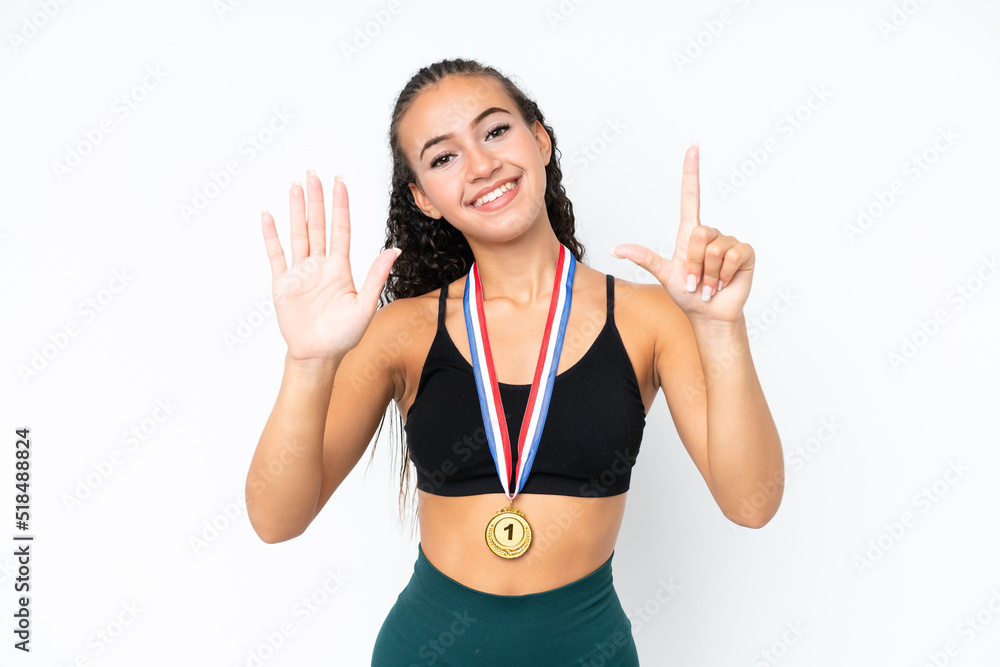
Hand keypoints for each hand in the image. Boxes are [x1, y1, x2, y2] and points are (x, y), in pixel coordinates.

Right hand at [261, 172, 401, 360]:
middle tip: (312, 174)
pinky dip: (271, 235)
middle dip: (316, 199)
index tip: (338, 182)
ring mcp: (300, 272)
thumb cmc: (344, 336)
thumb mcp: (365, 306)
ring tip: (295, 186)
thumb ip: (376, 277)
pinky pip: (276, 255)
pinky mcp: (283, 283)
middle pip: (317, 225)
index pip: (340, 229)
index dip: (339, 205)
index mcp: (340, 268)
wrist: (318, 356)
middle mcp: (320, 265)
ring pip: (298, 234)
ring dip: (296, 210)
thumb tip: (394, 251)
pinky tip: (268, 215)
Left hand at [611, 144, 754, 324]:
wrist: (709, 314)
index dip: (692, 172)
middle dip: (693, 264)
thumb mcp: (664, 274)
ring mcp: (729, 242)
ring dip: (706, 275)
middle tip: (694, 282)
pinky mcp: (745, 253)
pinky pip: (732, 256)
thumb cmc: (687, 294)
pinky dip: (723, 276)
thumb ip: (644, 258)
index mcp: (690, 233)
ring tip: (708, 285)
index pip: (691, 197)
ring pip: (714, 250)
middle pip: (699, 234)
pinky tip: (723, 284)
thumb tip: (615, 249)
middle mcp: (711, 234)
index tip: (693, 147)